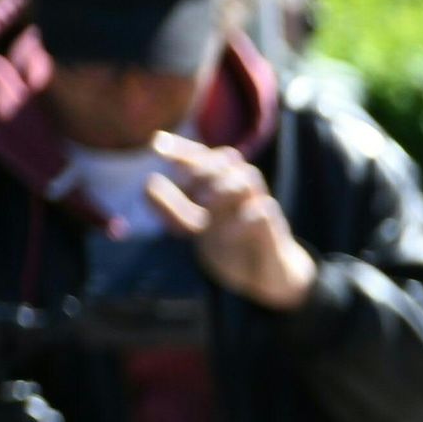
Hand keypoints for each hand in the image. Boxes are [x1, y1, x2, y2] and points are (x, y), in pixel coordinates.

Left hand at [144, 134, 313, 311]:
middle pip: (229, 159)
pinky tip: (223, 233)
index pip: (204, 155)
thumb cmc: (229, 244)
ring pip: (247, 179)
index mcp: (223, 185)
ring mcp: (260, 206)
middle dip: (202, 168)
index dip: (183, 149)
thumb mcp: (195, 228)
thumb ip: (170, 209)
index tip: (156, 146)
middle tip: (186, 189)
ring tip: (203, 205)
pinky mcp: (274, 229)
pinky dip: (240, 218)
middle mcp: (242, 190)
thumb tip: (148, 184)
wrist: (266, 275)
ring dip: (221, 187)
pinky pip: (262, 211)